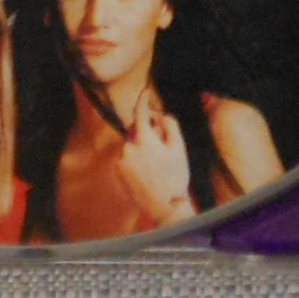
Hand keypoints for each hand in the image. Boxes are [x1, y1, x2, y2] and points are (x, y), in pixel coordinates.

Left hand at [114, 93, 195, 227]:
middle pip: (135, 128)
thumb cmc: (175, 177)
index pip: (140, 112)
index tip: (145, 91)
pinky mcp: (118, 170)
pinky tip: (149, 170)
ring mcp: (121, 159)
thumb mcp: (179, 149)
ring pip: (131, 142)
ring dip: (141, 144)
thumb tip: (160, 115)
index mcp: (143, 139)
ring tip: (157, 162)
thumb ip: (170, 126)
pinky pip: (127, 155)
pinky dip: (136, 156)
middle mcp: (128, 146)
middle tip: (161, 140)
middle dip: (147, 128)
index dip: (143, 100)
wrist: (165, 206)